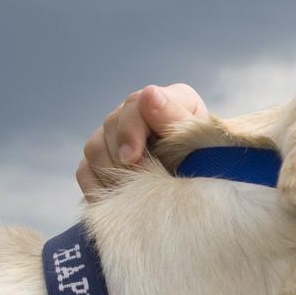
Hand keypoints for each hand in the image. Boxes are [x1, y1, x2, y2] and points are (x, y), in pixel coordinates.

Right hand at [78, 83, 208, 196]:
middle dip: (122, 158)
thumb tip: (150, 93)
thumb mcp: (200, 142)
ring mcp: (118, 134)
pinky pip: (85, 170)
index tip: (132, 158)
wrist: (205, 192)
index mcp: (169, 100)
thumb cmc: (210, 164)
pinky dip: (97, 188)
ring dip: (111, 173)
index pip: (137, 104)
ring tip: (135, 192)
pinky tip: (118, 201)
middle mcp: (138, 112)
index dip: (130, 131)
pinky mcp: (104, 159)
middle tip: (138, 181)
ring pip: (94, 147)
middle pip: (111, 125)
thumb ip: (175, 119)